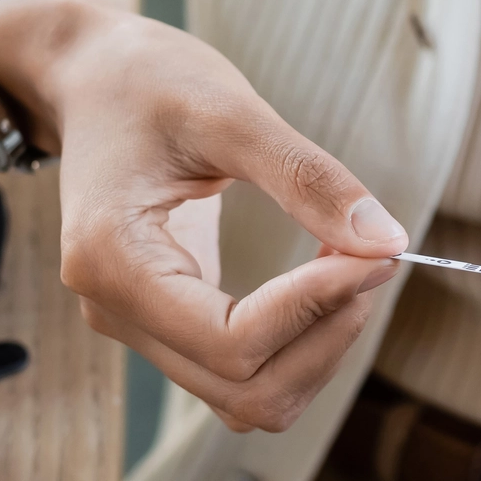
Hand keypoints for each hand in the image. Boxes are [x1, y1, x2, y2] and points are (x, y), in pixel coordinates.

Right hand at [0, 0, 407, 431]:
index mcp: (112, 261)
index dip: (315, 309)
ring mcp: (138, 327)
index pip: (232, 341)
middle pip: (245, 388)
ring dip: (317, 350)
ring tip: (351, 271)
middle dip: (325, 334)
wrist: (94, 83)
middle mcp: (115, 312)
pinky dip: (297, 347)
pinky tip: (322, 288)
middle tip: (372, 260)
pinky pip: (242, 374)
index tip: (375, 255)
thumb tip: (387, 241)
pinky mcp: (165, 326)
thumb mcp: (228, 110)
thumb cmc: (146, 83)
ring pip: (247, 397)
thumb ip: (306, 178)